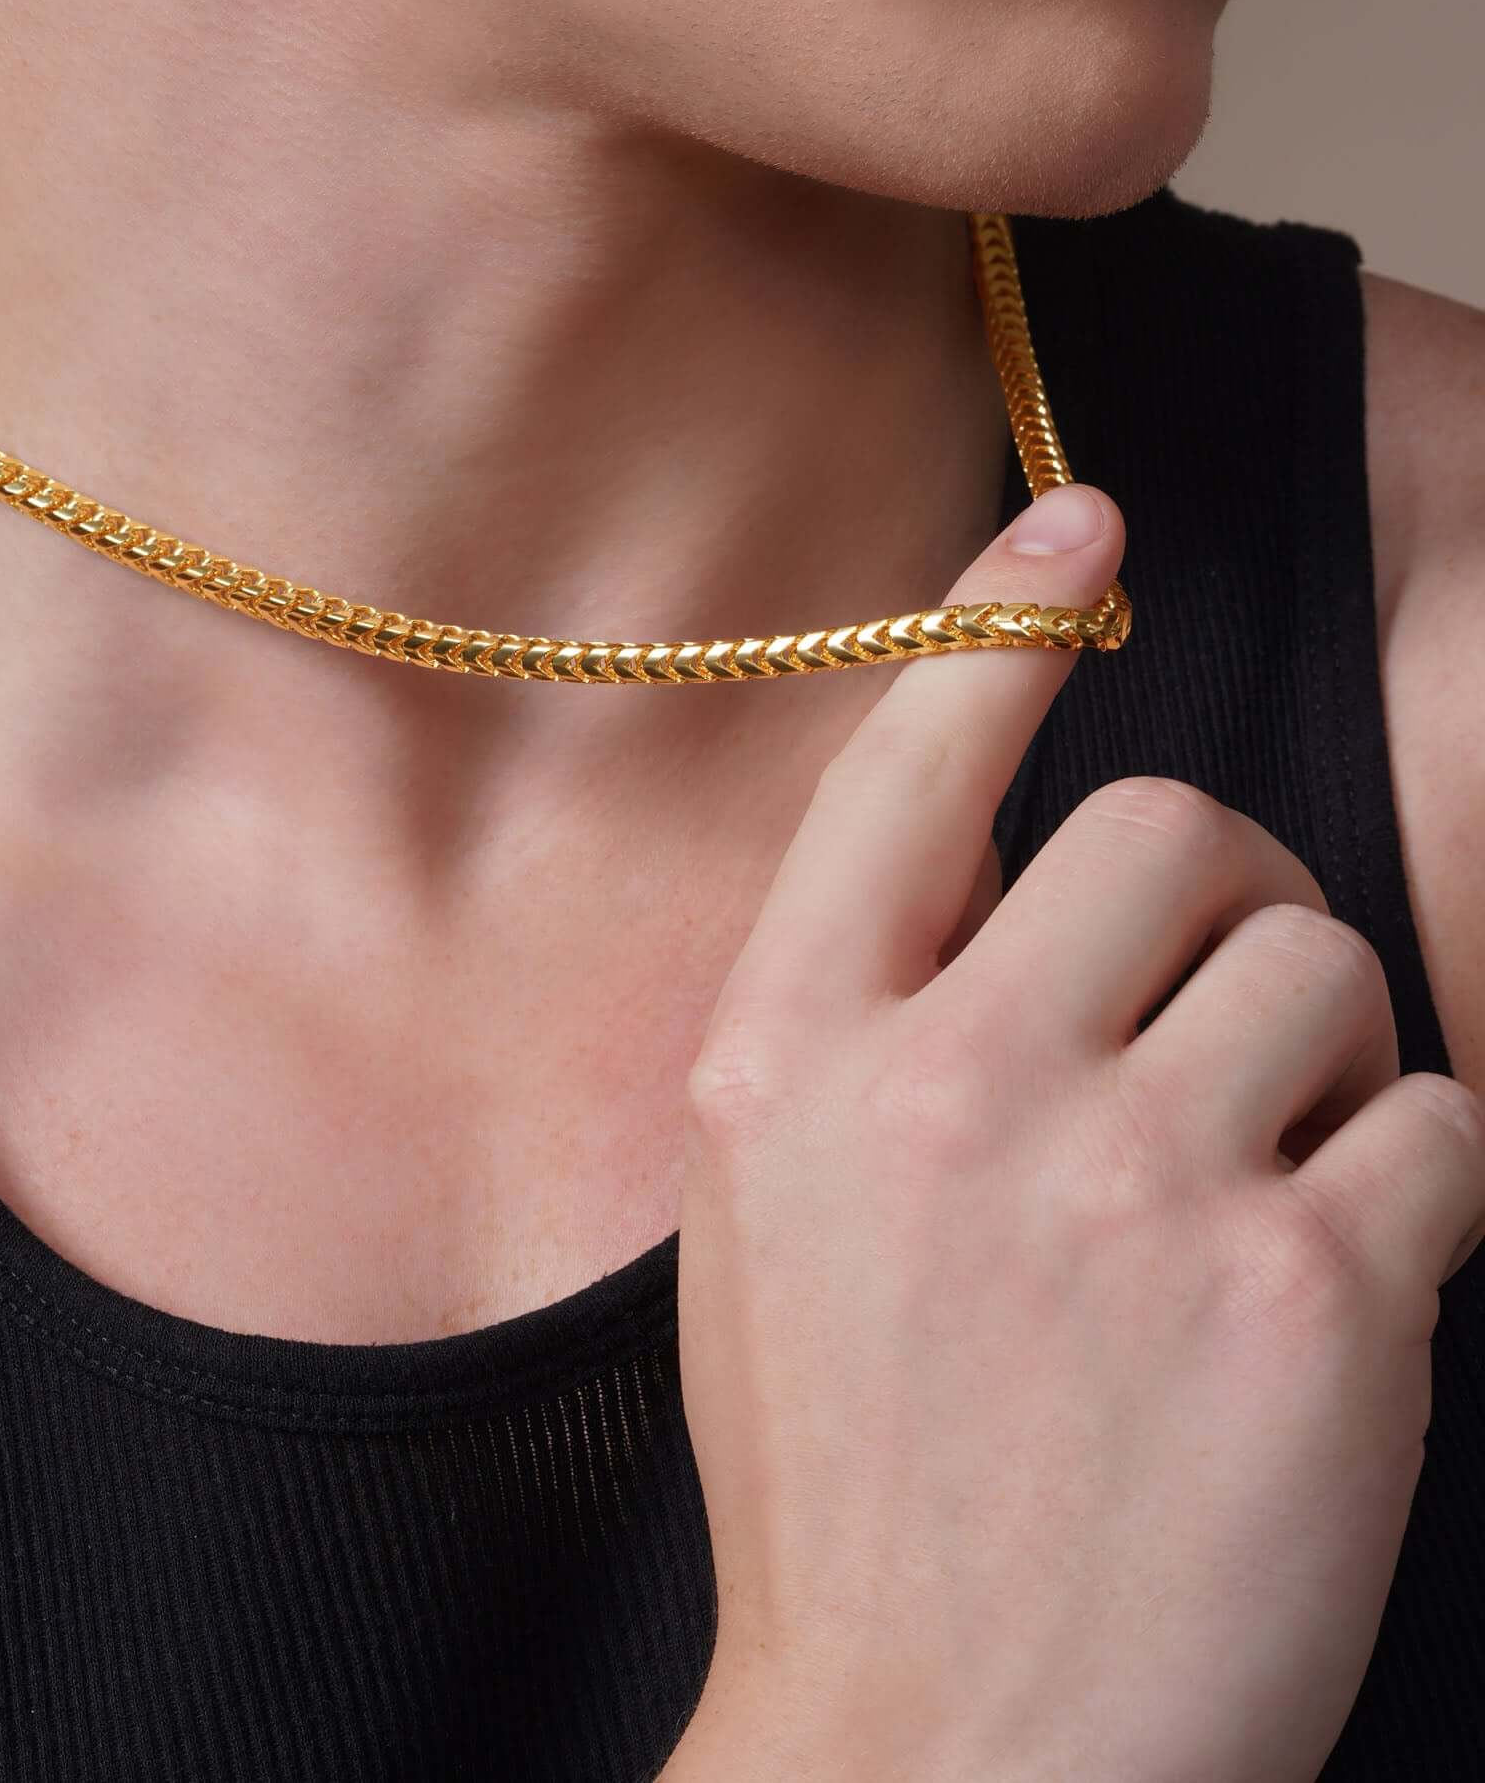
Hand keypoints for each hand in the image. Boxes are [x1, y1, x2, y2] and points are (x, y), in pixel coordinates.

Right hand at [664, 482, 1484, 1782]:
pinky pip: (1434, 1128)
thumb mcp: (763, 1220)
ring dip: (1324, 1060)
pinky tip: (1320, 1299)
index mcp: (784, 1062)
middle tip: (1223, 1007)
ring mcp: (1126, 1186)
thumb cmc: (847, 1478)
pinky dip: (1407, 1192)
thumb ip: (863, 1033)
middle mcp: (946, 1087)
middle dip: (1232, 902)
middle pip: (1180, 835)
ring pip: (1327, 968)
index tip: (1077, 521)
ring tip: (1256, 1194)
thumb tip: (1015, 891)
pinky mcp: (1307, 1301)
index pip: (905, 769)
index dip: (997, 618)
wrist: (935, 1758)